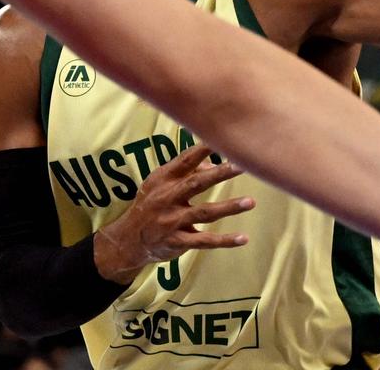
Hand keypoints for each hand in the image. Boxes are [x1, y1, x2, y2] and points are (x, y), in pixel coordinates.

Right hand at [94, 144, 253, 283]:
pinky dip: (224, 240)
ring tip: (250, 202)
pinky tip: (243, 238)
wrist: (128, 239)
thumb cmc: (151, 203)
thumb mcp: (162, 183)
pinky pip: (204, 241)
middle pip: (197, 183)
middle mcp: (167, 197)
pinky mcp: (177, 241)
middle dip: (221, 173)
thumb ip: (188, 171)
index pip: (186, 159)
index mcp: (164, 179)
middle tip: (243, 165)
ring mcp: (172, 221)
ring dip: (228, 207)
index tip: (223, 137)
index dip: (204, 148)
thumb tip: (215, 163)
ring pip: (204, 212)